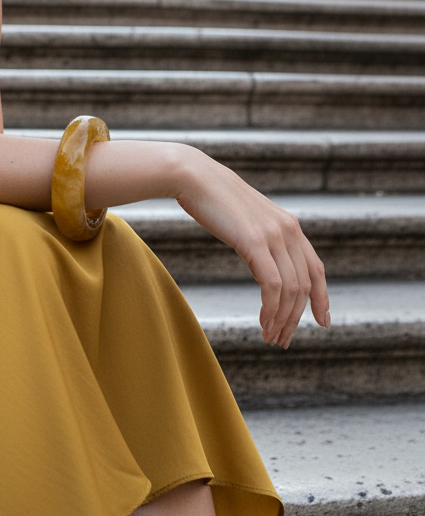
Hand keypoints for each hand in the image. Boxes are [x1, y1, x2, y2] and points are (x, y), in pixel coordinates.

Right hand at [175, 151, 329, 347]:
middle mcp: (289, 230)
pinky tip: (262, 322)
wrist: (193, 176)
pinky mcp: (255, 241)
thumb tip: (260, 255)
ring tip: (270, 337)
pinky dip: (271, 308)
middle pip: (305, 285)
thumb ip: (260, 236)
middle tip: (283, 340)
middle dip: (297, 317)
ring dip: (282, 318)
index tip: (322, 322)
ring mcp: (273, 235)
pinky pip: (272, 285)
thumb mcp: (245, 218)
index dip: (322, 298)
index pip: (316, 268)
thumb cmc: (212, 197)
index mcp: (289, 225)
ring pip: (291, 289)